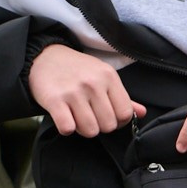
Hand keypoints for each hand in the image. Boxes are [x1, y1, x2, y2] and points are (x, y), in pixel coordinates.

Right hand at [27, 43, 143, 136]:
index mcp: (109, 76)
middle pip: (108, 125)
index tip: (107, 116)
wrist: (45, 57)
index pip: (124, 114)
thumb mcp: (103, 76)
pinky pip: (68, 128)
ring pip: (90, 130)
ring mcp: (73, 92)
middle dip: (99, 126)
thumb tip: (141, 113)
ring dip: (83, 129)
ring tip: (77, 116)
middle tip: (89, 116)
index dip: (118, 122)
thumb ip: (123, 97)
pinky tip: (64, 117)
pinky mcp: (54, 100)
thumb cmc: (77, 70)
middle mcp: (93, 83)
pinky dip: (66, 128)